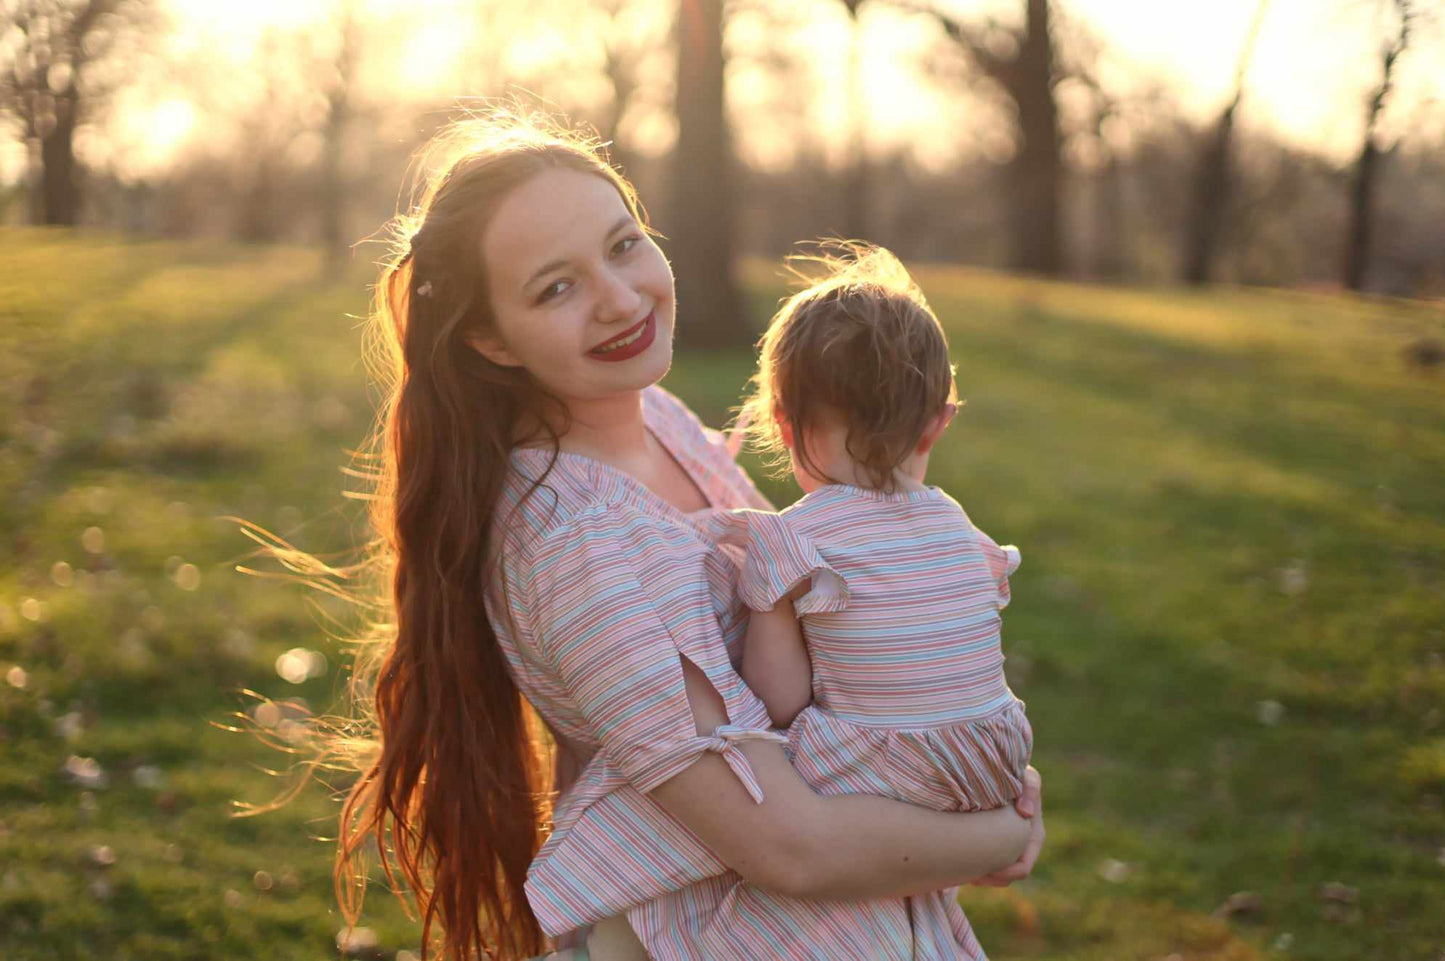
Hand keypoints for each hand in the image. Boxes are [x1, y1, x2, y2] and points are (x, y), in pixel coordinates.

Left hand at [969, 766, 1043, 887]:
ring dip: (981, 877)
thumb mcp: (1026, 776)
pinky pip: (986, 867)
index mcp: (1033, 836)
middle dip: (989, 879)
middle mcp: (1022, 846)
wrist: (997, 772)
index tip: (985, 869)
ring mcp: (1008, 848)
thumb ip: (1030, 788)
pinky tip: (959, 863)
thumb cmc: (1015, 773)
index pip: (1023, 867)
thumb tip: (1027, 813)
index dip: (1006, 873)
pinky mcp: (993, 845)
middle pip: (1007, 878)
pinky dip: (975, 869)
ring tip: (962, 871)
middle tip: (968, 876)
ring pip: (996, 877)